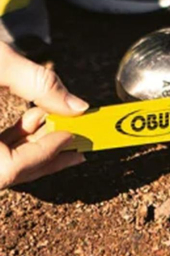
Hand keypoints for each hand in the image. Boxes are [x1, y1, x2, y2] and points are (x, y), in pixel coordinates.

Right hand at [0, 43, 87, 189]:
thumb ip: (38, 83)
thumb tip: (77, 106)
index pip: (5, 171)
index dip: (41, 157)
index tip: (70, 137)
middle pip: (3, 173)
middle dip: (42, 157)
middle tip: (76, 143)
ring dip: (31, 148)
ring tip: (60, 126)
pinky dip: (14, 139)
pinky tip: (35, 118)